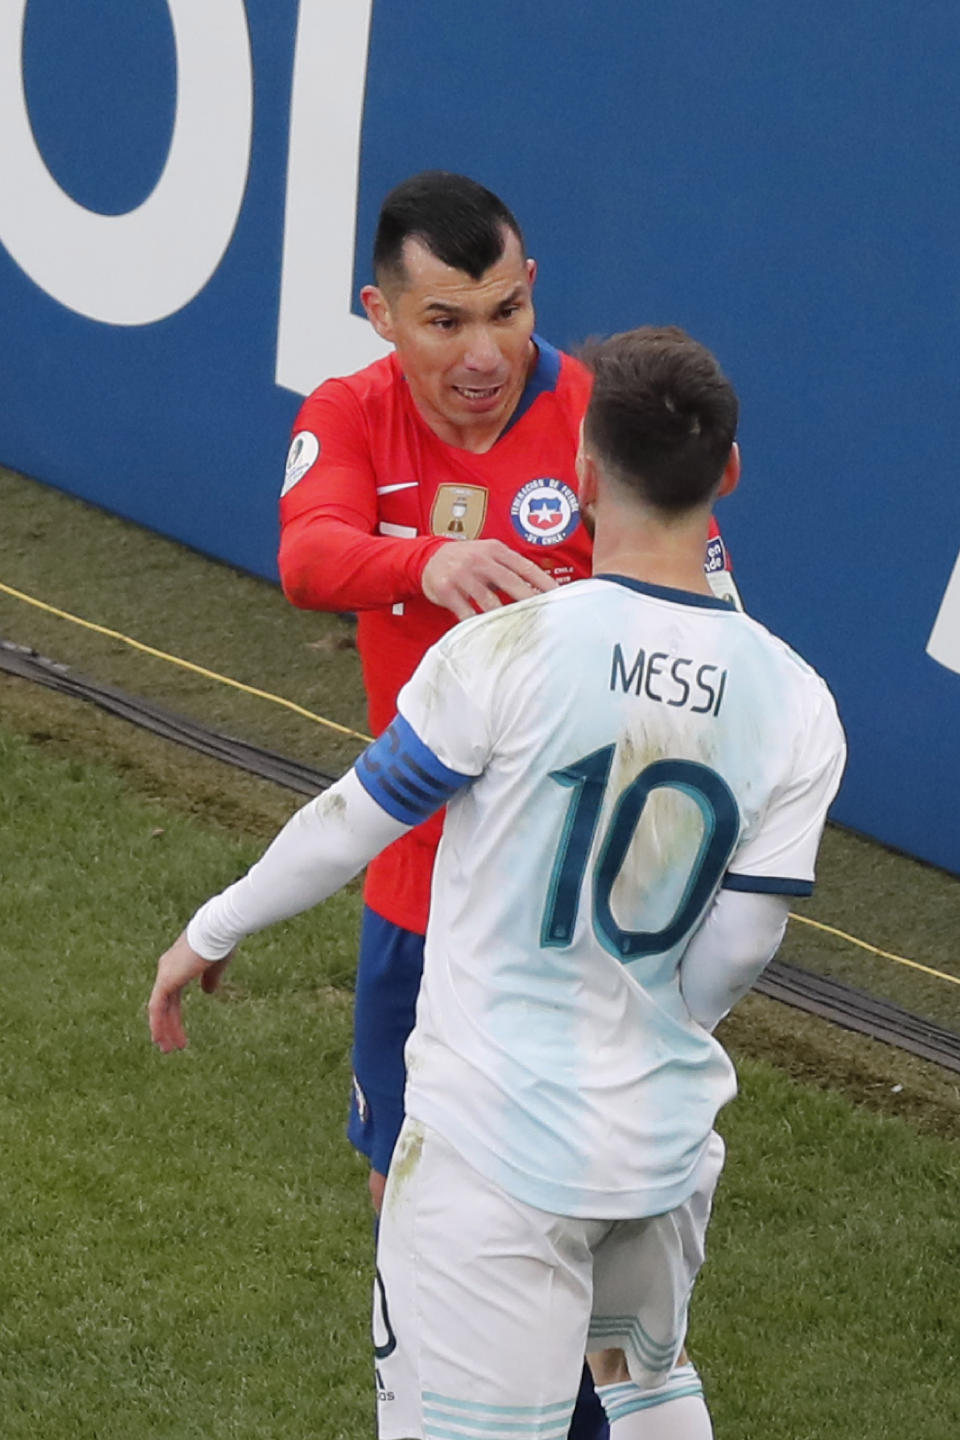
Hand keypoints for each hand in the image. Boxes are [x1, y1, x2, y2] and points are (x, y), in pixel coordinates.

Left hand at [148, 932, 231, 1051]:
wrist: (216, 931)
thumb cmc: (220, 942)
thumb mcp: (215, 965)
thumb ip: (210, 979)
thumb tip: (208, 992)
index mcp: (178, 965)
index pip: (172, 996)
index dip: (174, 1014)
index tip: (177, 1031)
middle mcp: (167, 970)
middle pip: (165, 1005)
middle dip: (168, 1026)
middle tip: (170, 1046)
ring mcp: (165, 975)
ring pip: (159, 1009)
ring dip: (163, 1030)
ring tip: (168, 1049)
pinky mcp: (165, 981)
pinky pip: (157, 1008)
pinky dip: (158, 1024)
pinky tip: (161, 1039)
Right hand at [421, 539, 556, 620]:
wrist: (428, 557)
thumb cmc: (467, 558)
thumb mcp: (489, 554)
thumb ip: (511, 568)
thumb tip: (540, 590)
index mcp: (495, 550)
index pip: (525, 567)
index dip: (543, 582)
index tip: (558, 597)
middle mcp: (479, 560)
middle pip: (511, 583)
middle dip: (530, 601)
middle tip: (545, 617)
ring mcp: (462, 575)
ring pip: (489, 601)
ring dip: (506, 617)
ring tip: (521, 630)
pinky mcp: (446, 591)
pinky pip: (467, 612)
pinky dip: (479, 624)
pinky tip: (490, 633)